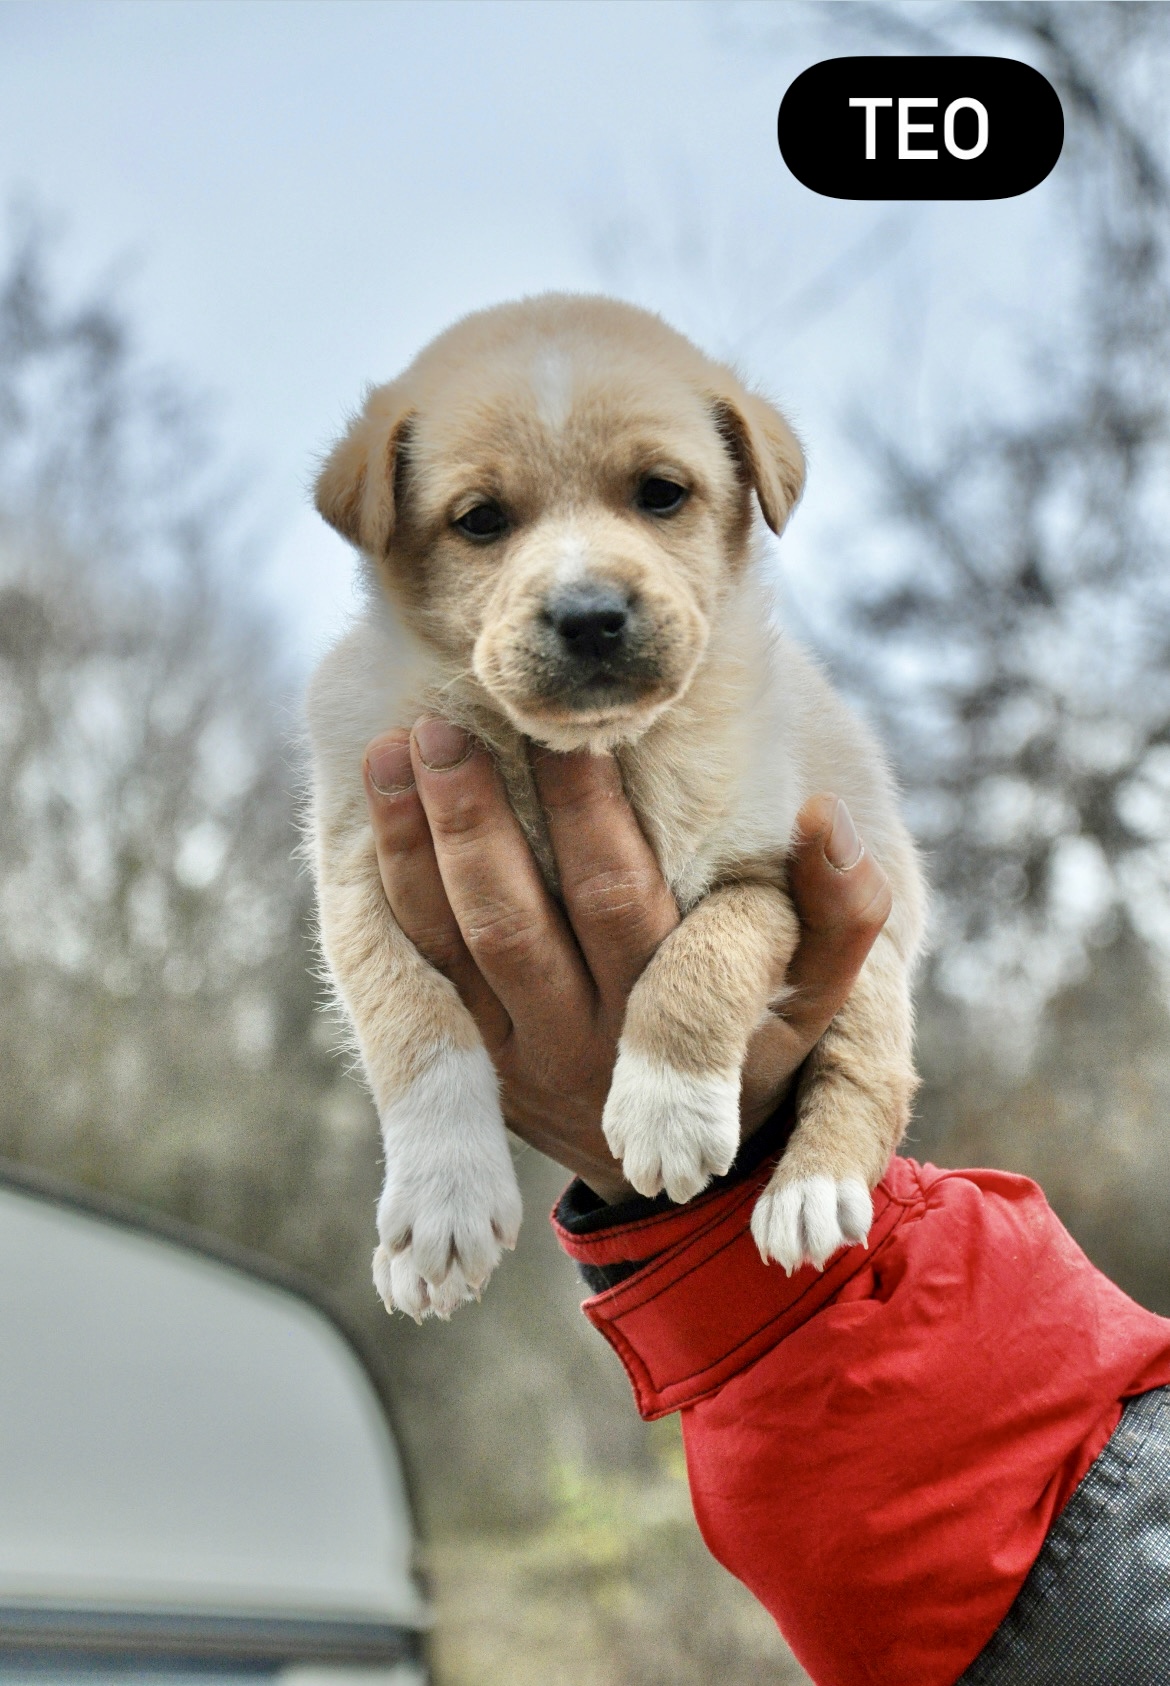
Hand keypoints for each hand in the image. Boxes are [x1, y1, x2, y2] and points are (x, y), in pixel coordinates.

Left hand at [362, 719, 892, 1203]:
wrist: (685, 1174)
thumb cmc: (757, 1043)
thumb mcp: (818, 996)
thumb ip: (841, 909)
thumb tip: (822, 814)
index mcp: (670, 1004)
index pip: (619, 895)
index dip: (585, 810)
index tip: (562, 722)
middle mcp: (589, 1034)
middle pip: (516, 919)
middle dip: (476, 821)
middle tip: (445, 727)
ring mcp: (524, 1055)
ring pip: (456, 946)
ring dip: (417, 849)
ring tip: (393, 752)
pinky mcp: (480, 1064)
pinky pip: (422, 979)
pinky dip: (395, 896)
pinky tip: (380, 815)